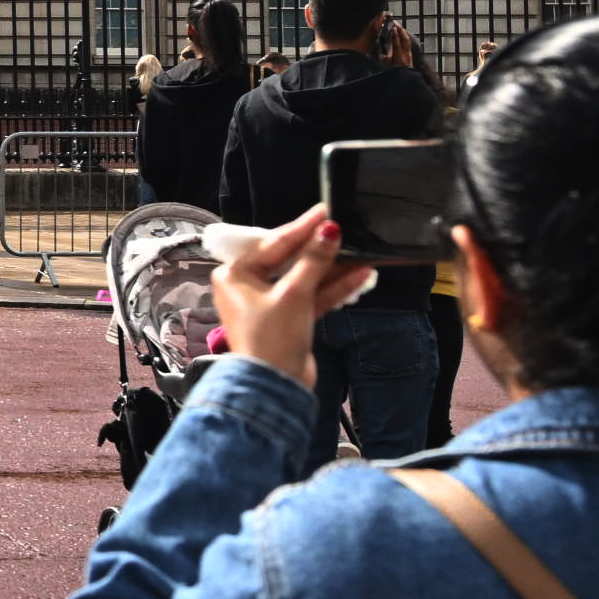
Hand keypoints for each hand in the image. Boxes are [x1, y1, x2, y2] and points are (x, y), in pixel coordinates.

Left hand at [211, 208, 372, 387]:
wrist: (275, 386)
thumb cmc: (271, 338)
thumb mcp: (294, 293)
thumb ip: (313, 261)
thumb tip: (329, 231)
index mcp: (236, 275)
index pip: (274, 244)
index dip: (302, 228)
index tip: (325, 212)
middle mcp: (249, 287)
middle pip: (290, 261)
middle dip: (320, 250)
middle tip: (344, 230)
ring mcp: (270, 305)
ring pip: (305, 280)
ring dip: (333, 269)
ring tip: (362, 254)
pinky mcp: (290, 321)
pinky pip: (313, 298)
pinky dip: (334, 289)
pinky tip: (360, 276)